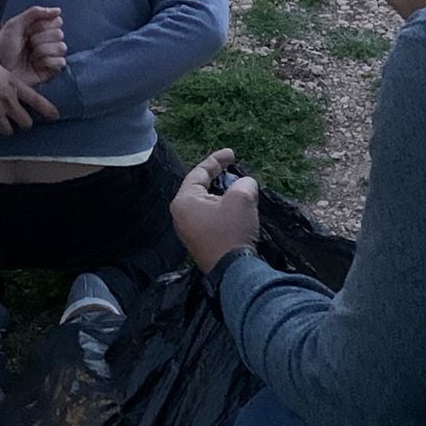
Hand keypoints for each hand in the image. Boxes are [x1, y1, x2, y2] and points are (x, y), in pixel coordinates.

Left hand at [0, 5, 65, 84]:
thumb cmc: (2, 47)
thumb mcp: (14, 24)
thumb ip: (35, 13)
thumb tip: (57, 10)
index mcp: (39, 29)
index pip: (57, 21)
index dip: (44, 25)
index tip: (29, 30)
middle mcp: (47, 41)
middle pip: (59, 34)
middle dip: (40, 39)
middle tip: (28, 44)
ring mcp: (50, 56)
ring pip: (61, 47)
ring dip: (43, 50)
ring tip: (30, 56)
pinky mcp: (51, 70)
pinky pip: (60, 62)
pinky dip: (47, 62)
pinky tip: (35, 64)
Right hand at [0, 55, 54, 145]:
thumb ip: (2, 69)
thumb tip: (1, 56)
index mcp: (14, 86)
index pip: (37, 101)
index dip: (47, 110)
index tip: (55, 116)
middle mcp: (8, 103)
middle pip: (25, 123)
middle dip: (23, 122)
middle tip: (18, 119)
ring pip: (7, 131)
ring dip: (4, 128)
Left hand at [172, 147, 259, 277]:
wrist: (233, 272)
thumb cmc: (232, 231)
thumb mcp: (242, 198)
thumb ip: (243, 183)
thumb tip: (245, 185)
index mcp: (184, 201)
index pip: (199, 173)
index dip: (217, 160)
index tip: (232, 153)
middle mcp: (181, 215)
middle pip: (199, 187)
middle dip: (217, 176)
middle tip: (233, 167)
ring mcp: (188, 230)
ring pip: (205, 203)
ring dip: (222, 193)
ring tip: (237, 185)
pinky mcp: (199, 242)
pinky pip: (209, 217)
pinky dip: (221, 207)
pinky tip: (235, 206)